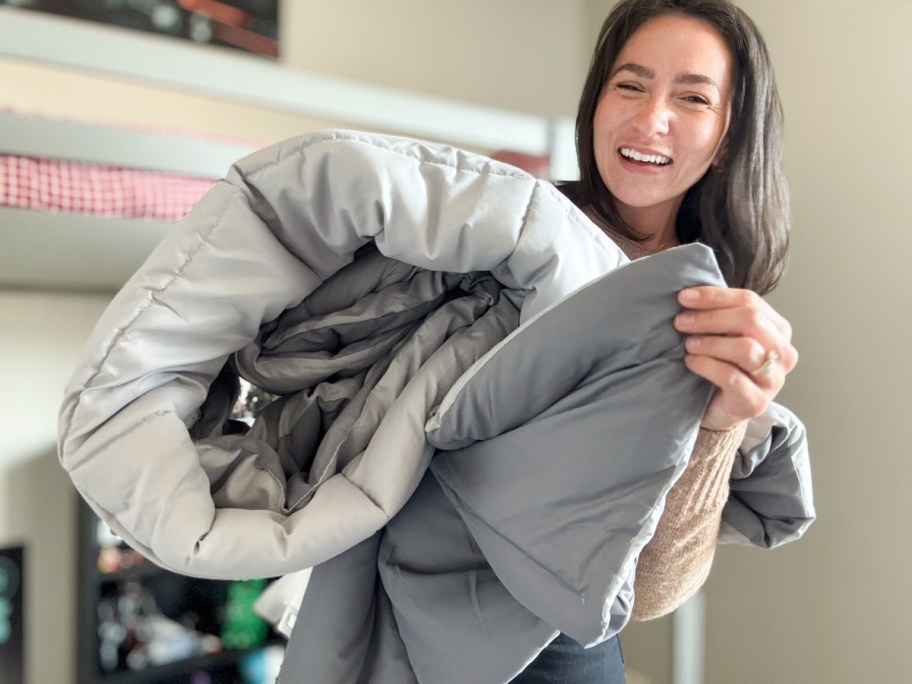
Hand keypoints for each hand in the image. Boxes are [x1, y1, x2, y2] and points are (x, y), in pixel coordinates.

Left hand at [674, 286, 797, 431]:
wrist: (718, 410)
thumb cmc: (721, 367)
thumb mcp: (724, 336)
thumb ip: (719, 315)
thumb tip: (689, 294)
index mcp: (778, 329)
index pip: (750, 301)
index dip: (714, 296)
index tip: (684, 297)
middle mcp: (782, 352)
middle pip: (750, 320)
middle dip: (710, 318)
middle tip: (681, 322)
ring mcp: (773, 379)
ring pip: (744, 348)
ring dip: (710, 342)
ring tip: (688, 344)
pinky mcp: (756, 402)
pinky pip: (731, 376)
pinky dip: (706, 365)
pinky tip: (691, 362)